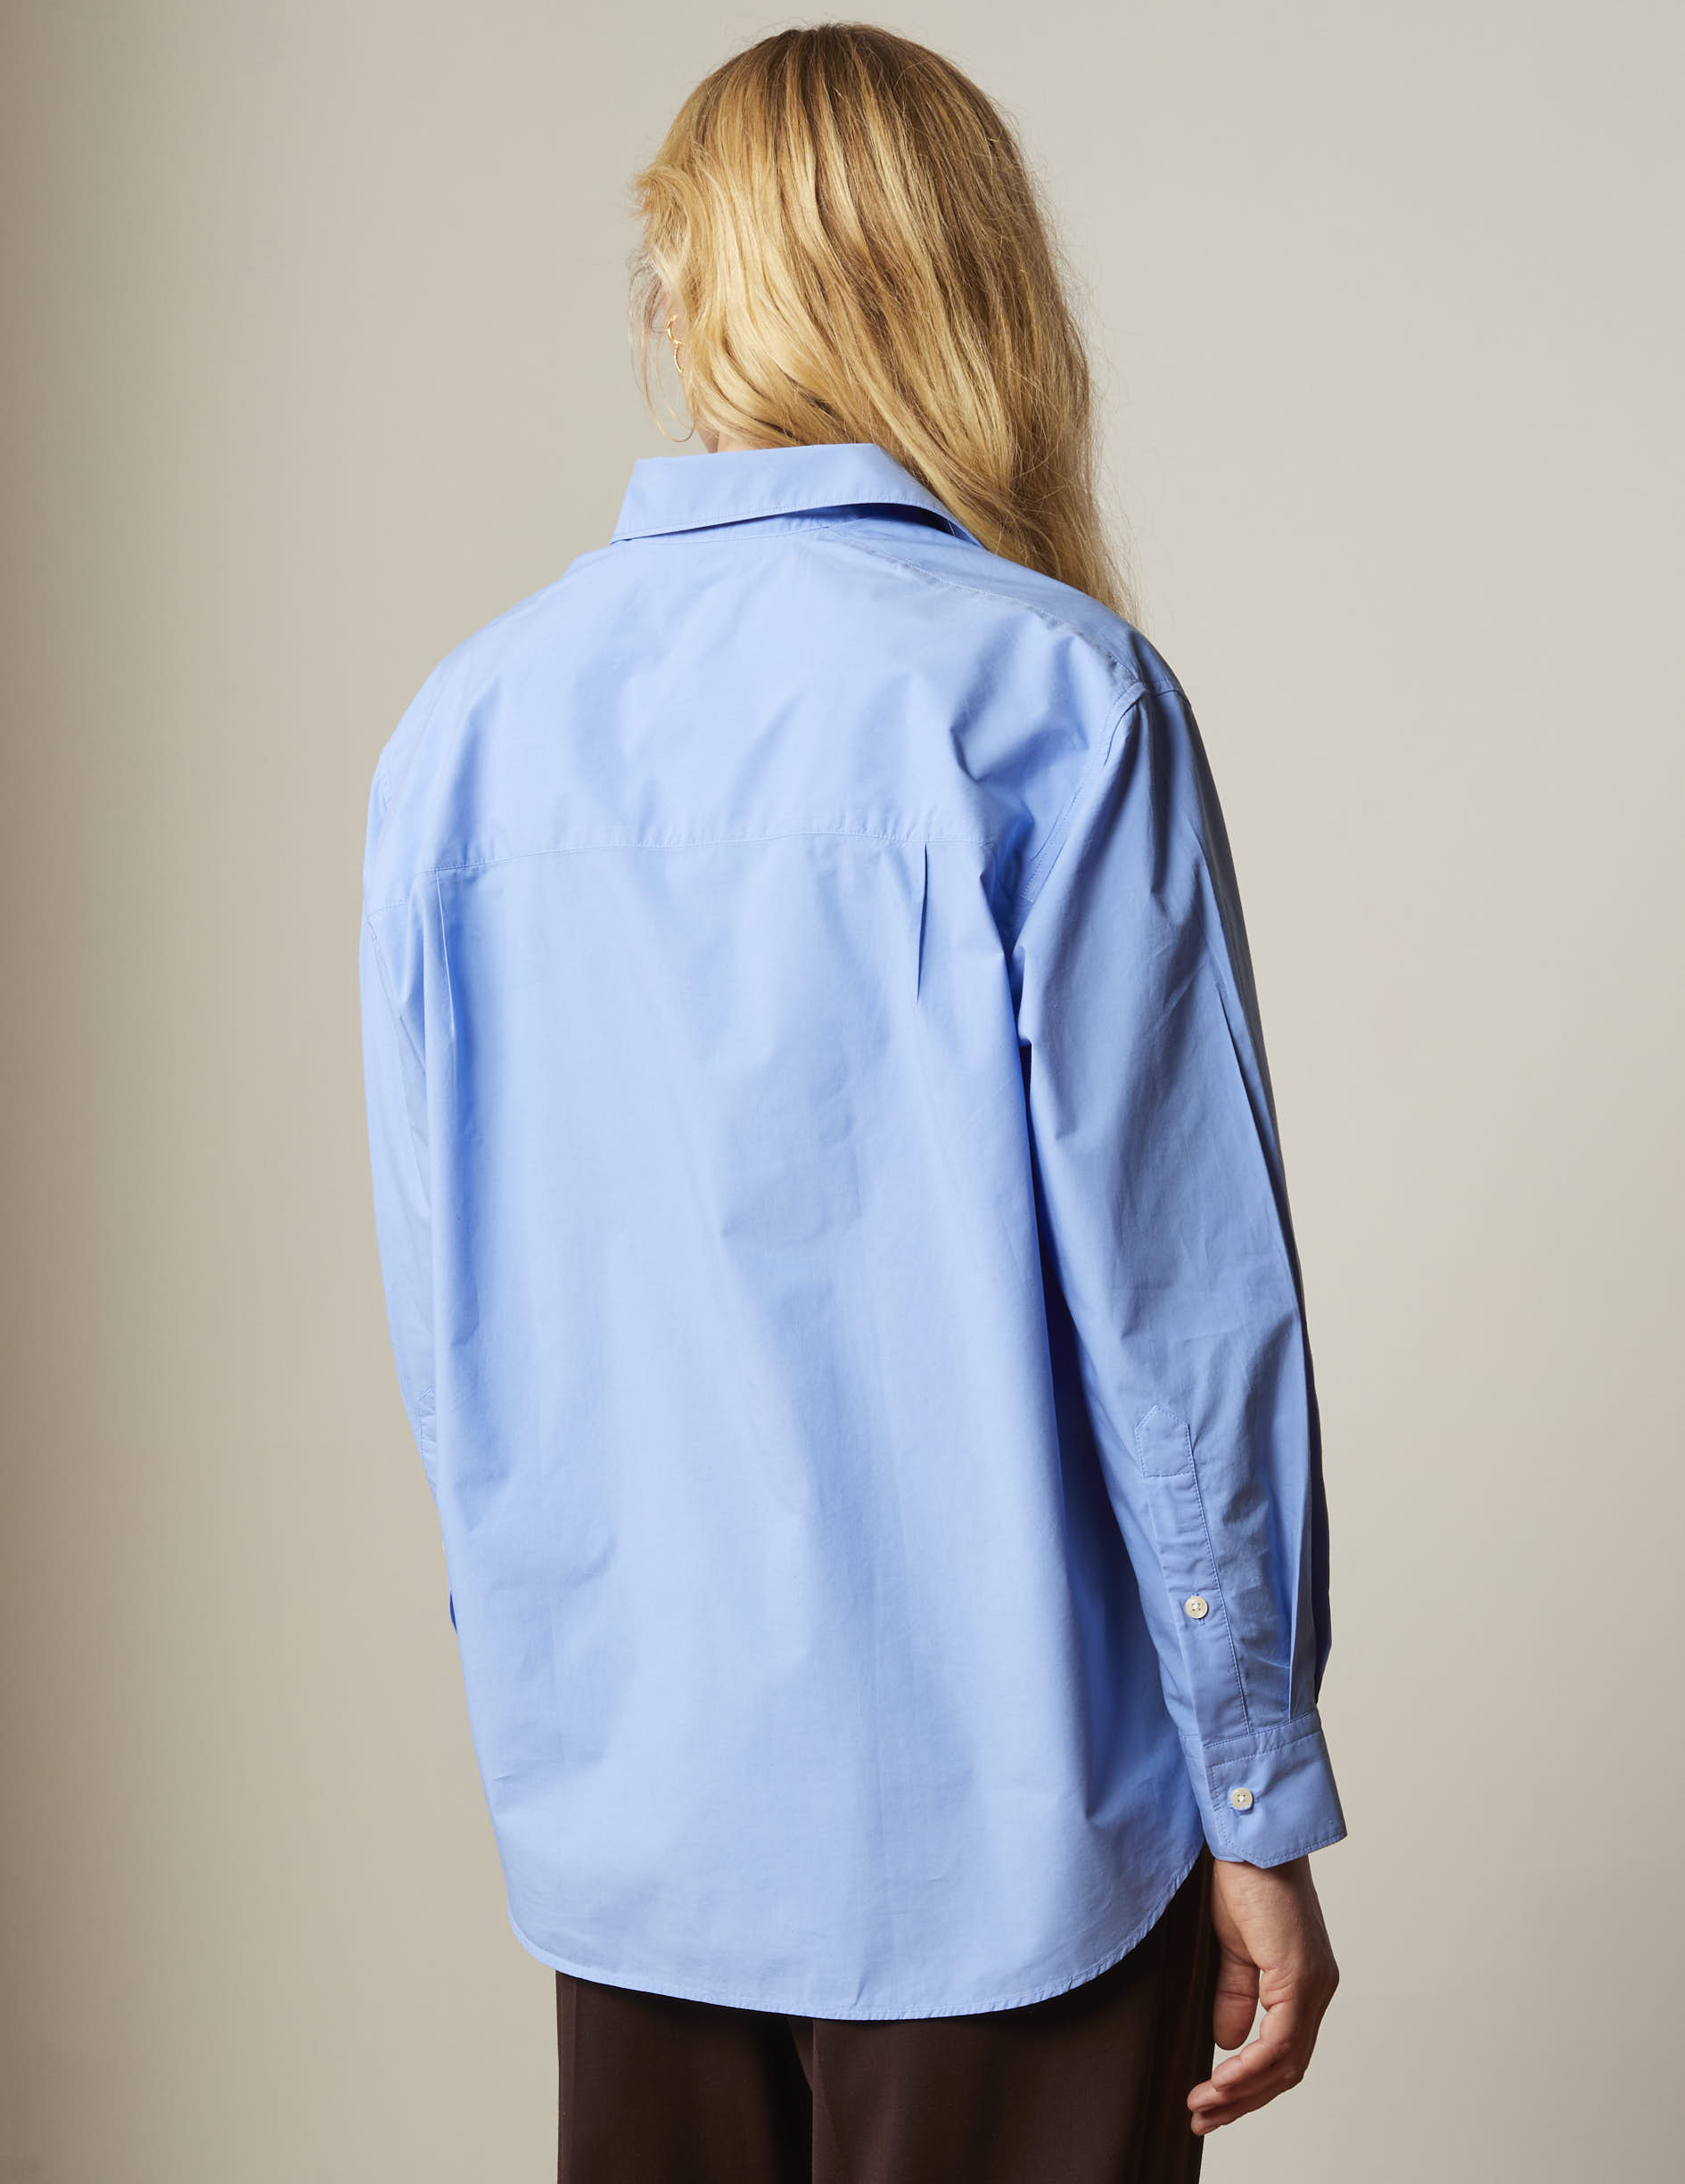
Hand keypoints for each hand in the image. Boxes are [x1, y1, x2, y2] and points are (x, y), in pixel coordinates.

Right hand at [1186, 1853, 1338, 2136]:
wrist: (1249, 1837)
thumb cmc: (1242, 1878)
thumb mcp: (1234, 1947)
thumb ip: (1236, 1993)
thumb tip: (1228, 2042)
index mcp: (1303, 1983)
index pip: (1284, 2054)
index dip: (1249, 2085)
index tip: (1211, 2100)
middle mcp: (1317, 1989)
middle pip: (1287, 2069)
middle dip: (1244, 2101)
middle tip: (1205, 2119)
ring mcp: (1313, 1984)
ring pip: (1286, 2064)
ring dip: (1242, 2092)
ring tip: (1204, 2107)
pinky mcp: (1299, 1976)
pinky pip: (1278, 2042)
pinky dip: (1248, 2068)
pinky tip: (1220, 2080)